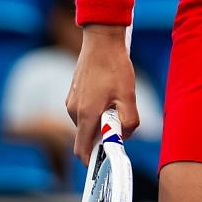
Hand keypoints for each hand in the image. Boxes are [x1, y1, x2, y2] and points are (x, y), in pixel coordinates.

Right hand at [66, 25, 140, 158]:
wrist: (101, 40)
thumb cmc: (115, 67)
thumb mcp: (129, 96)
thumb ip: (129, 121)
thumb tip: (125, 136)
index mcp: (85, 115)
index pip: (82, 150)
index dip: (93, 161)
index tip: (106, 162)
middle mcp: (74, 110)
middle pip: (87, 136)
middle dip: (104, 136)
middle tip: (121, 122)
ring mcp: (71, 101)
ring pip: (87, 122)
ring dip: (101, 120)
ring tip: (117, 102)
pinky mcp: (73, 92)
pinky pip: (85, 110)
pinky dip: (97, 110)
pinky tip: (110, 93)